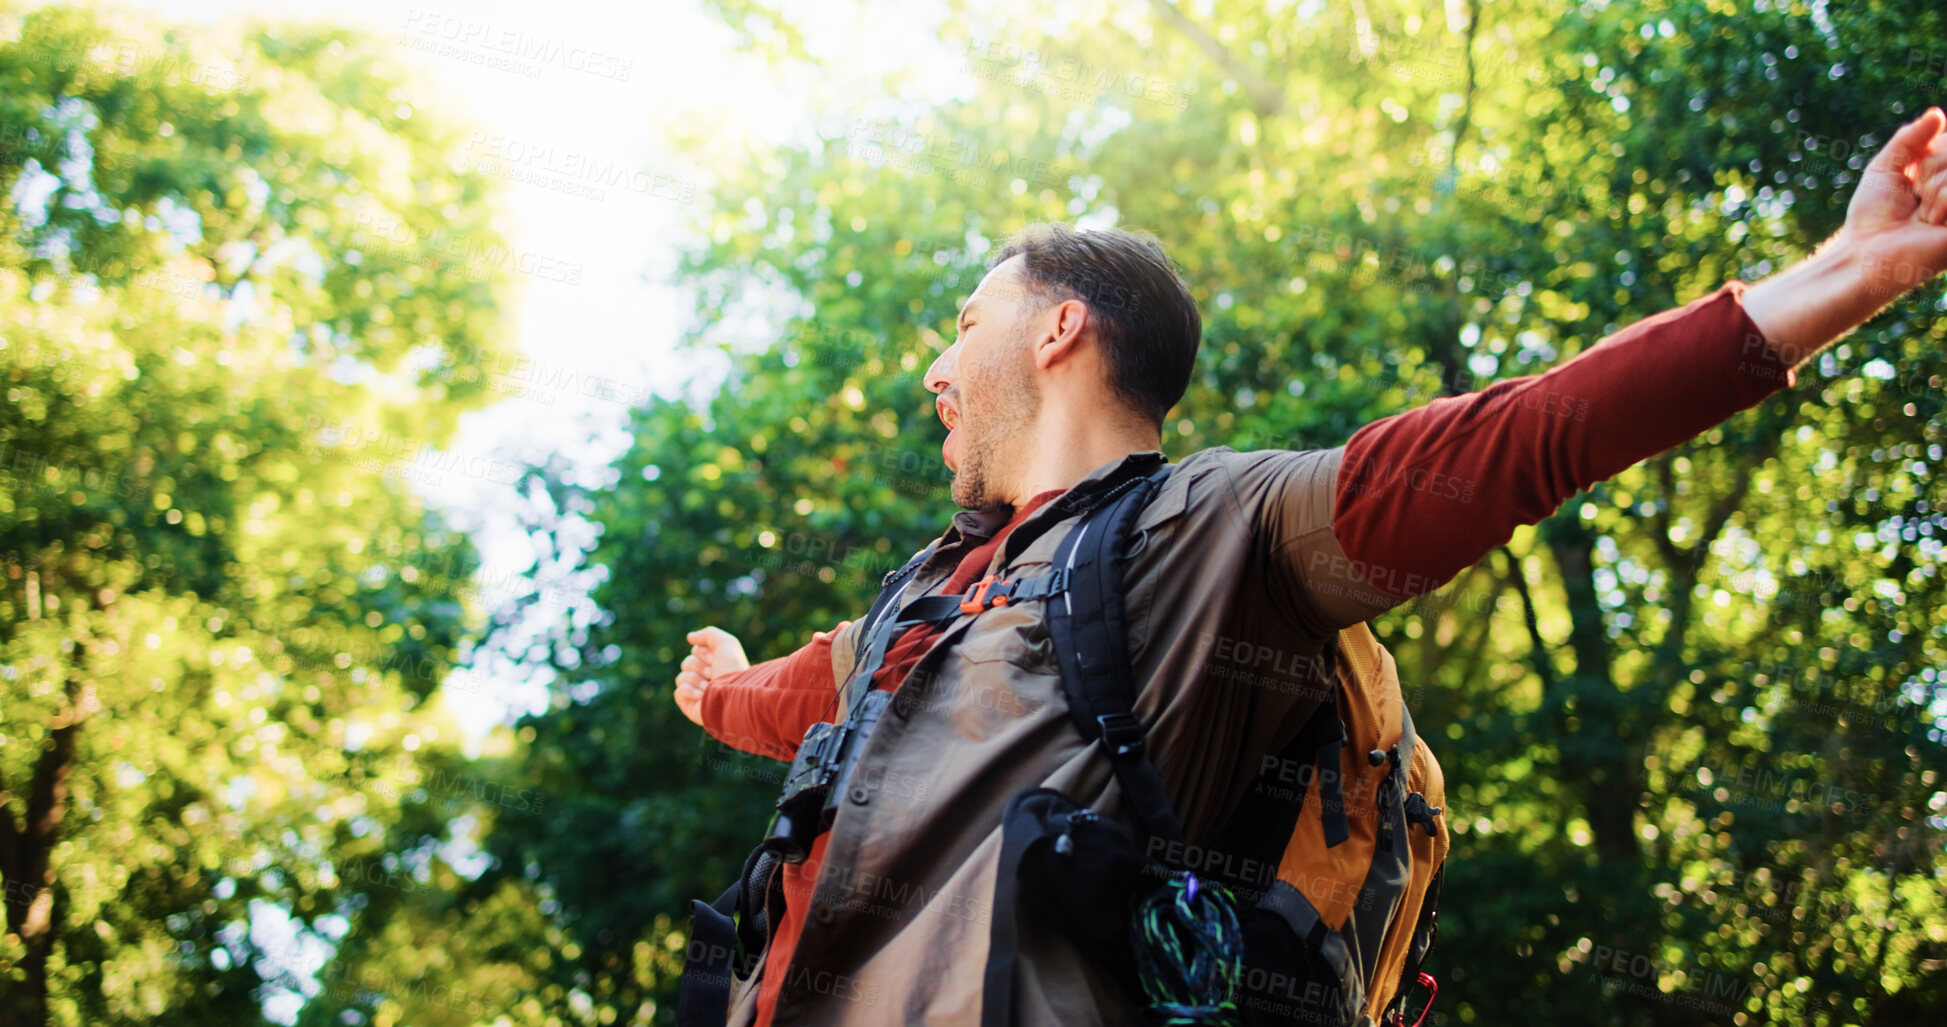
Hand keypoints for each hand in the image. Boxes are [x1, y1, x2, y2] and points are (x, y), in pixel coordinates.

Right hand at [674, 626, 749, 727]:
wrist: (733, 696)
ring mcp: (698, 692)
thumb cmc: (733, 670)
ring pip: (682, 677)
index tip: (716, 660)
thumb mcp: (726, 643)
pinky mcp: (690, 705)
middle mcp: (707, 678)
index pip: (696, 651)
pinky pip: (679, 692)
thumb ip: (708, 634)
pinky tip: (702, 696)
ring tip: (709, 688)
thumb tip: (690, 638)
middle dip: (700, 667)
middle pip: (687, 663)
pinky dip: (689, 692)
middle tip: (713, 674)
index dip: (704, 653)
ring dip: (696, 680)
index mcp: (715, 665)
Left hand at [1844, 107, 1946, 299]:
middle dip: (1930, 167)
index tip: (1912, 177)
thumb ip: (1910, 138)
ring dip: (1933, 189)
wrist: (1865, 255)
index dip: (1931, 152)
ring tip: (1922, 214)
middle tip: (1916, 196)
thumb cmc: (1873, 216)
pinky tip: (1931, 224)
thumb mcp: (1886, 168)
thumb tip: (1937, 114)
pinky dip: (1942, 203)